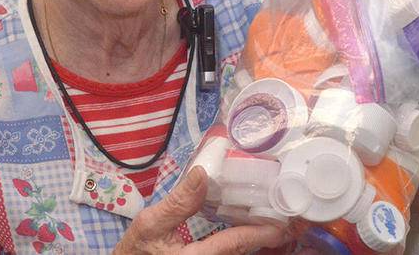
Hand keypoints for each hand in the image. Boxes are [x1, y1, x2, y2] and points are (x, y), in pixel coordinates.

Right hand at [113, 167, 289, 253]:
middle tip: (282, 217)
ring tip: (269, 220)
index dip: (261, 233)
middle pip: (240, 252)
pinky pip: (225, 254)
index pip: (235, 244)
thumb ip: (178, 202)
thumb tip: (204, 171)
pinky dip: (236, 243)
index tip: (282, 222)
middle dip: (262, 235)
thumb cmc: (136, 252)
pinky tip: (244, 231)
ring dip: (251, 240)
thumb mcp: (149, 225)